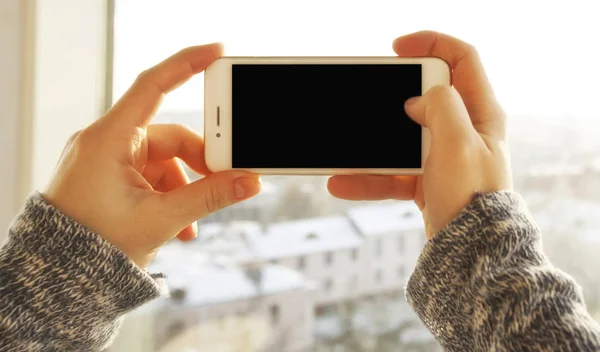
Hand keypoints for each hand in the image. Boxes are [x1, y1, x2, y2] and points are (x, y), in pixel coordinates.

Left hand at [43, 43, 260, 267]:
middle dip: (200, 163)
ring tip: (190, 222)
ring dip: (186, 188)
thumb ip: (209, 197)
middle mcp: (107, 142)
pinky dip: (170, 195)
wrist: (58, 276)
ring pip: (165, 160)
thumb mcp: (160, 218)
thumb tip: (249, 181)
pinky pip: (152, 175)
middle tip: (224, 180)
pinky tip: (177, 224)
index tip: (217, 52)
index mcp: (109, 139)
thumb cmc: (93, 246)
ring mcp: (108, 159)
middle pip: (171, 136)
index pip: (152, 86)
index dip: (186, 64)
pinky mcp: (111, 176)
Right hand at [327, 31, 511, 238]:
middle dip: (395, 94)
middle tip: (372, 95)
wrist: (470, 252)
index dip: (431, 42)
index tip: (396, 47)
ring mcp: (444, 155)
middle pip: (427, 95)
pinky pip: (393, 171)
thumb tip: (417, 100)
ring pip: (402, 136)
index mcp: (481, 112)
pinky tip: (342, 183)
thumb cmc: (472, 197)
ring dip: (372, 143)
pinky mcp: (428, 179)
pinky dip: (369, 177)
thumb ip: (439, 106)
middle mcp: (465, 130)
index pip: (463, 59)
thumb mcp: (457, 142)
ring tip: (345, 148)